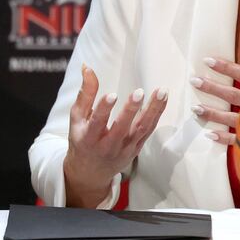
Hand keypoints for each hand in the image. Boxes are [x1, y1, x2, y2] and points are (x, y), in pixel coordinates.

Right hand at [64, 65, 167, 207]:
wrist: (90, 172)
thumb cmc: (82, 140)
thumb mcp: (77, 119)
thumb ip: (85, 93)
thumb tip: (87, 67)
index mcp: (89, 138)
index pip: (97, 123)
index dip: (104, 109)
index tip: (112, 95)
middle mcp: (108, 145)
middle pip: (122, 128)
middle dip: (131, 110)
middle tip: (139, 92)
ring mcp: (125, 148)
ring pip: (141, 129)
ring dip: (153, 110)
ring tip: (161, 91)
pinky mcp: (137, 148)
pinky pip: (149, 130)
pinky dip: (157, 114)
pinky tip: (163, 99)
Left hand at [190, 57, 239, 145]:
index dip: (225, 67)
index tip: (208, 60)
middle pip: (230, 93)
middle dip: (211, 87)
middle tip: (194, 81)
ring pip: (228, 117)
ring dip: (211, 113)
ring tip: (195, 109)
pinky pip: (237, 140)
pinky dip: (223, 139)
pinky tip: (210, 135)